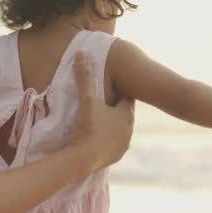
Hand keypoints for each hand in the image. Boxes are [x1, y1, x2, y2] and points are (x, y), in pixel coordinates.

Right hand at [71, 52, 135, 169]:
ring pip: (119, 131)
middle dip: (114, 110)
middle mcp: (129, 130)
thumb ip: (85, 77)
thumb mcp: (86, 99)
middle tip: (102, 105)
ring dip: (111, 126)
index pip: (126, 98)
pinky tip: (97, 138)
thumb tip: (81, 53)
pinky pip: (113, 145)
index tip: (110, 89)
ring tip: (98, 122)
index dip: (118, 92)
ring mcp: (124, 145)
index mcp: (126, 114)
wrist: (83, 158)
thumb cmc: (88, 126)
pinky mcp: (116, 157)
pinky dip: (106, 140)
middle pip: (123, 115)